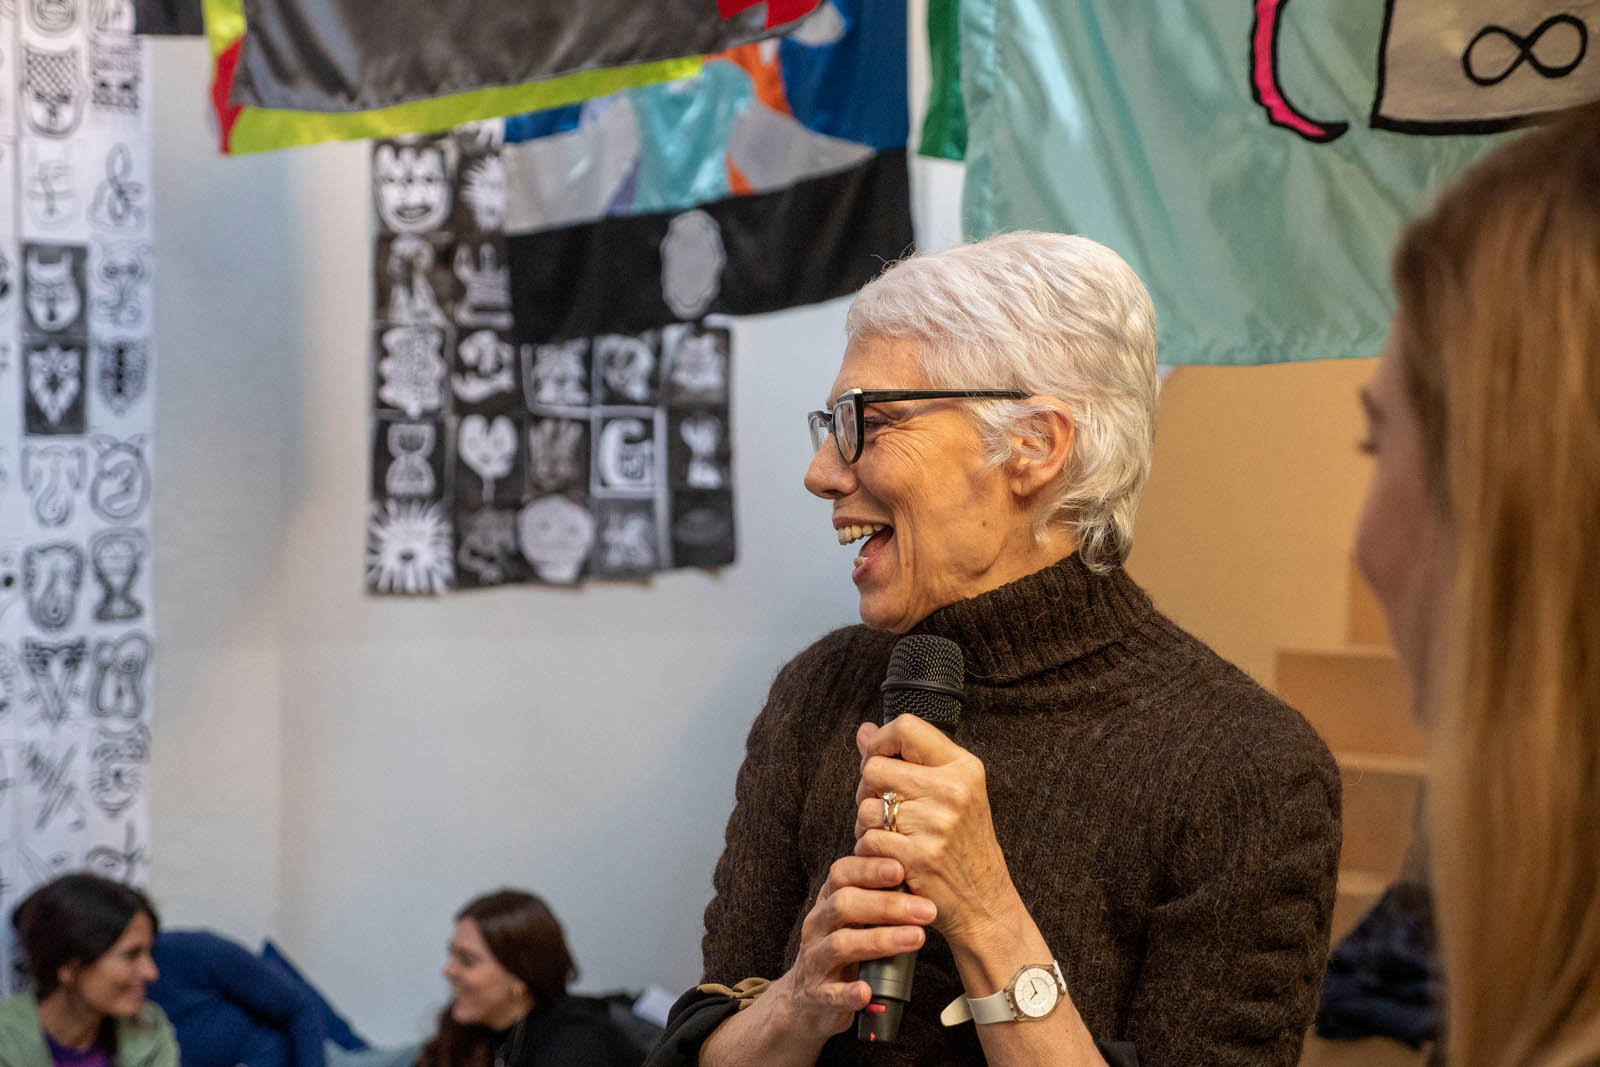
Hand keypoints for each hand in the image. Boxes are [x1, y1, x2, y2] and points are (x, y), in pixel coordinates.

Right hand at [770, 854, 937, 1041]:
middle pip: (844, 904)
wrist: (807, 997)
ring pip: (840, 944)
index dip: (869, 869)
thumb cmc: (841, 949)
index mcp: (828, 902)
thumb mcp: (853, 919)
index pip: (841, 874)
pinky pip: (831, 993)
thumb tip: (919, 876)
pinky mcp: (816, 994)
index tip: (901, 869)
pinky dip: (849, 992)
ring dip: (880, 941)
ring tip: (916, 939)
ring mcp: (814, 959)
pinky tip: (867, 991)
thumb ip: (877, 898)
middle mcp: (817, 925)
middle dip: (887, 905)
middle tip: (926, 909)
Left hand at [853, 716, 1020, 948]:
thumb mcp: (951, 792)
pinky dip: (870, 850)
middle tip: (882, 807)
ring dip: (867, 824)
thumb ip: (908, 759)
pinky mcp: (918, 856)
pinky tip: (890, 857)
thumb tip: (864, 730)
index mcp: (963, 767)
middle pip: (875, 768)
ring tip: (890, 835)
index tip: (877, 760)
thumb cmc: (963, 844)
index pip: (906, 728)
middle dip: (868, 789)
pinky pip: (868, 840)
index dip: (879, 741)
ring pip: (866, 807)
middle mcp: (953, 791)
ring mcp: (936, 824)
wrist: (985, 901)